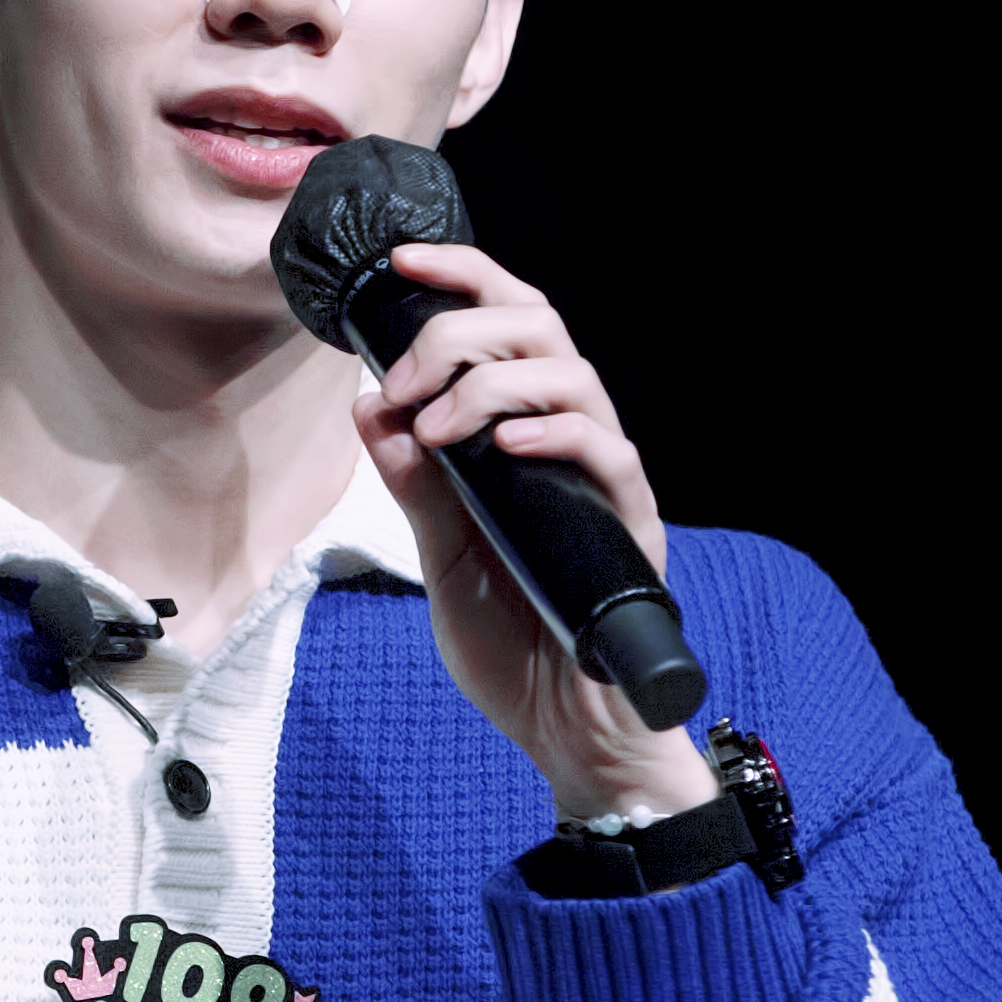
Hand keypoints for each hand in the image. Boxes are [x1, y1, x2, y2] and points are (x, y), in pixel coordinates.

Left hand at [354, 242, 718, 822]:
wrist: (566, 735)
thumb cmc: (514, 650)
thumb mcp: (442, 561)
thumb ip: (414, 488)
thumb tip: (370, 409)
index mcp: (522, 439)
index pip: (505, 326)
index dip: (460, 279)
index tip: (399, 265)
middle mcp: (568, 445)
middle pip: (539, 325)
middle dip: (460, 329)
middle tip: (405, 381)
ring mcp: (603, 481)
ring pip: (572, 374)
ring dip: (491, 382)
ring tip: (440, 426)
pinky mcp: (631, 526)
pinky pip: (606, 453)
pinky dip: (551, 433)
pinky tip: (502, 449)